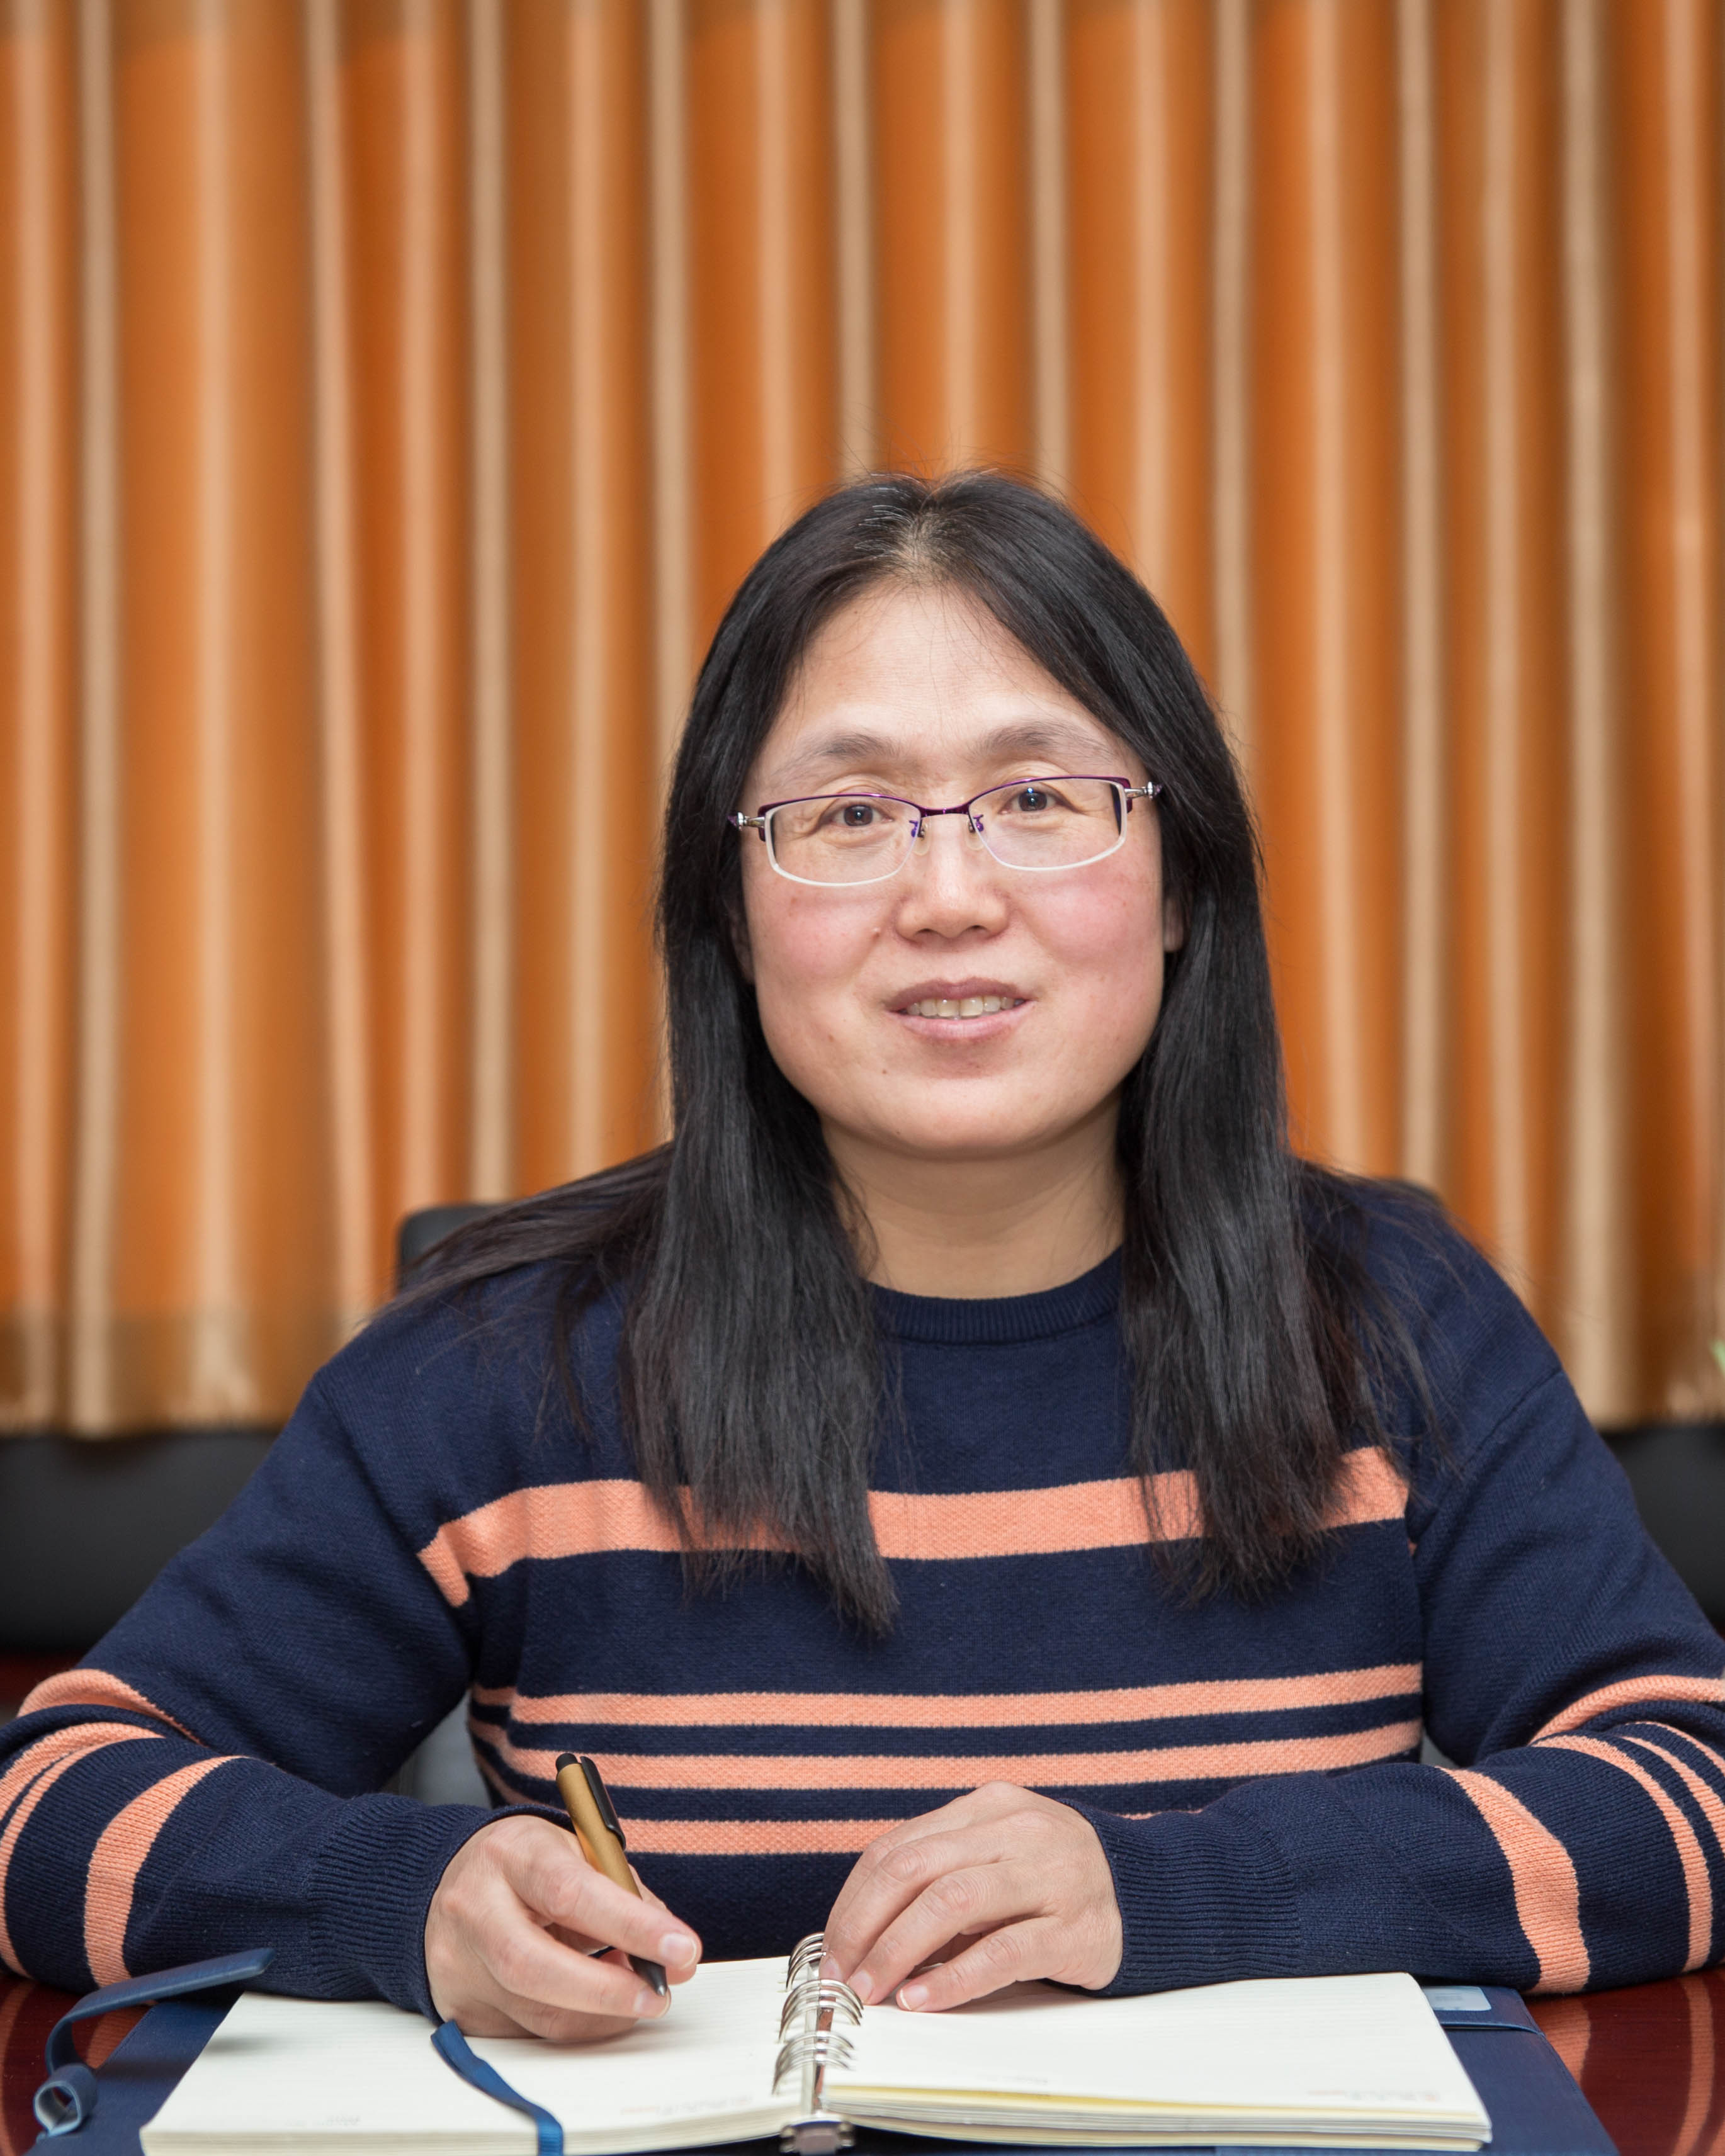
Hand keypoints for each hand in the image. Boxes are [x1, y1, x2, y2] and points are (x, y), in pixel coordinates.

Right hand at [425, 1815, 701, 2039]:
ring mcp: (459, 1961)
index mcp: (512, 1854)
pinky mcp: (458, 2004)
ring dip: (600, 2015)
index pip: (572, 1893)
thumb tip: (674, 1951)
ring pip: (534, 2012)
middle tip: (658, 1995)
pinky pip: (526, 2031)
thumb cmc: (526, 1864)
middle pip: (537, 1965)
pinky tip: (596, 2006)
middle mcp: (475, 1907)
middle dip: (608, 1990)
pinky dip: (572, 2023)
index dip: (631, 1925)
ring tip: (638, 1997)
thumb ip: (625, 1894)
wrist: (448, 1879)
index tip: (681, 1948)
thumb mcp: (576, 1851)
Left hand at [822, 1783, 1121, 2011]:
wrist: (1155, 1891)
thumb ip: (945, 1874)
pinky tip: (923, 1998)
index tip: (832, 1947)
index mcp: (989, 1807)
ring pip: (952, 1902)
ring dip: (898, 1951)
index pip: (899, 1847)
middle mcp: (1017, 1830)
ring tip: (871, 1992)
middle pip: (916, 1870)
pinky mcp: (1075, 1928)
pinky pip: (1003, 1951)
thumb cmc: (1059, 1877)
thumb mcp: (1001, 1854)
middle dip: (865, 1927)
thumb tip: (867, 1932)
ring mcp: (1049, 1875)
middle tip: (840, 1976)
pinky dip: (954, 1976)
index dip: (854, 1901)